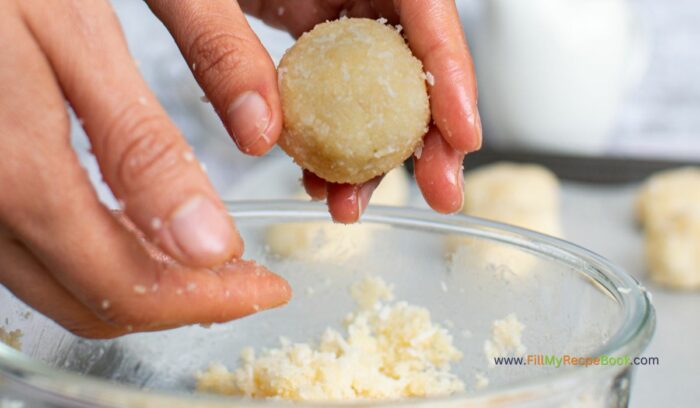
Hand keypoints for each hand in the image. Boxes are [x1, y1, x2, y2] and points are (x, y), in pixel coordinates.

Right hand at [0, 0, 289, 337]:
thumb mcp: (82, 37)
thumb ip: (144, 144)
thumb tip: (207, 243)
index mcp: (16, 167)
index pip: (123, 280)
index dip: (205, 300)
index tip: (264, 287)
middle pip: (92, 300)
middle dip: (182, 303)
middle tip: (245, 280)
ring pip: (61, 289)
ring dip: (143, 289)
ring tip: (209, 263)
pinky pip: (34, 256)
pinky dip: (98, 263)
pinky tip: (142, 233)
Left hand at [149, 0, 480, 222]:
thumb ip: (224, 48)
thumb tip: (262, 132)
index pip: (424, 3)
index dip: (450, 72)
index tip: (462, 136)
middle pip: (411, 56)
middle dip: (427, 131)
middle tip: (438, 192)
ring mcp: (327, 8)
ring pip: (374, 85)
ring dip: (371, 151)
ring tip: (352, 203)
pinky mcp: (304, 33)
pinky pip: (333, 91)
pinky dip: (329, 139)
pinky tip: (318, 177)